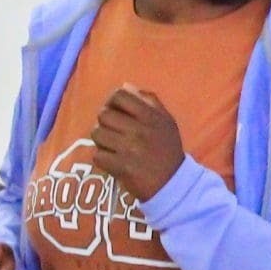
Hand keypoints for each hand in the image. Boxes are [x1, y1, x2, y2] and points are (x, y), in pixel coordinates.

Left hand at [92, 85, 184, 200]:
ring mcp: (129, 149)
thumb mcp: (166, 121)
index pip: (119, 96)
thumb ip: (149, 101)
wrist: (173, 183)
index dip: (112, 101)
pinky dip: (103, 158)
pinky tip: (113, 160)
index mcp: (150, 116)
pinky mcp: (121, 167)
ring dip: (102, 141)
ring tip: (112, 146)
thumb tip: (125, 87)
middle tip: (113, 132)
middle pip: (103, 115)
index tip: (116, 111)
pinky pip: (98, 156)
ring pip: (97, 134)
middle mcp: (139, 130)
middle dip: (105, 123)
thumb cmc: (168, 149)